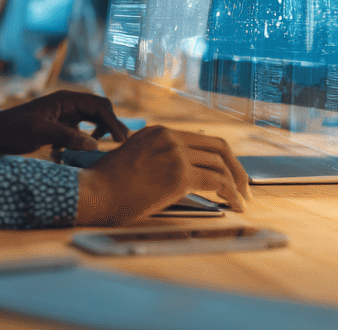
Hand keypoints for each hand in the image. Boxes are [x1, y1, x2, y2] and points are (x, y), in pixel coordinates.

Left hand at [0, 91, 130, 154]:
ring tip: (100, 147)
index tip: (120, 140)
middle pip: (99, 110)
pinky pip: (79, 131)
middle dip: (111, 124)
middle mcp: (67, 104)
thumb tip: (95, 144)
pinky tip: (69, 154)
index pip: (98, 106)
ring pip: (91, 120)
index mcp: (65, 100)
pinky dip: (81, 141)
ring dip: (97, 133)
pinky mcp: (58, 126)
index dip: (113, 121)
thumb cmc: (12, 129)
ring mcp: (63, 115)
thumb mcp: (38, 132)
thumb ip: (66, 136)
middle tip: (120, 143)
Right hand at [74, 126, 250, 224]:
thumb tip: (185, 173)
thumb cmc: (108, 185)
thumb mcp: (134, 160)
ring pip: (221, 164)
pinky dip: (231, 194)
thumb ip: (158, 159)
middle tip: (244, 186)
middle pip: (218, 146)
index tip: (229, 173)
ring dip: (236, 184)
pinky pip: (217, 182)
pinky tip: (235, 205)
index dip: (221, 157)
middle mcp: (169, 136)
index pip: (202, 139)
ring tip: (241, 200)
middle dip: (236, 167)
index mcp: (159, 131)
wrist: (93, 193)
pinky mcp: (179, 174)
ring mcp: (175, 153)